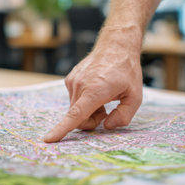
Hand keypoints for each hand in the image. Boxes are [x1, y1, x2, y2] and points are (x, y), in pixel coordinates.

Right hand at [44, 26, 142, 142]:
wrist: (116, 45)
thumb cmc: (127, 70)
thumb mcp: (135, 96)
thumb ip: (124, 116)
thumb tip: (106, 126)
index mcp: (95, 91)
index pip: (75, 115)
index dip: (61, 129)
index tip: (48, 139)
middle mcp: (80, 85)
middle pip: (78, 118)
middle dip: (92, 121)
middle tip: (107, 111)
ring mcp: (73, 81)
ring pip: (75, 109)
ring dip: (89, 110)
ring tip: (104, 97)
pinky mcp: (70, 79)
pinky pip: (75, 99)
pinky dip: (84, 100)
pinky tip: (97, 89)